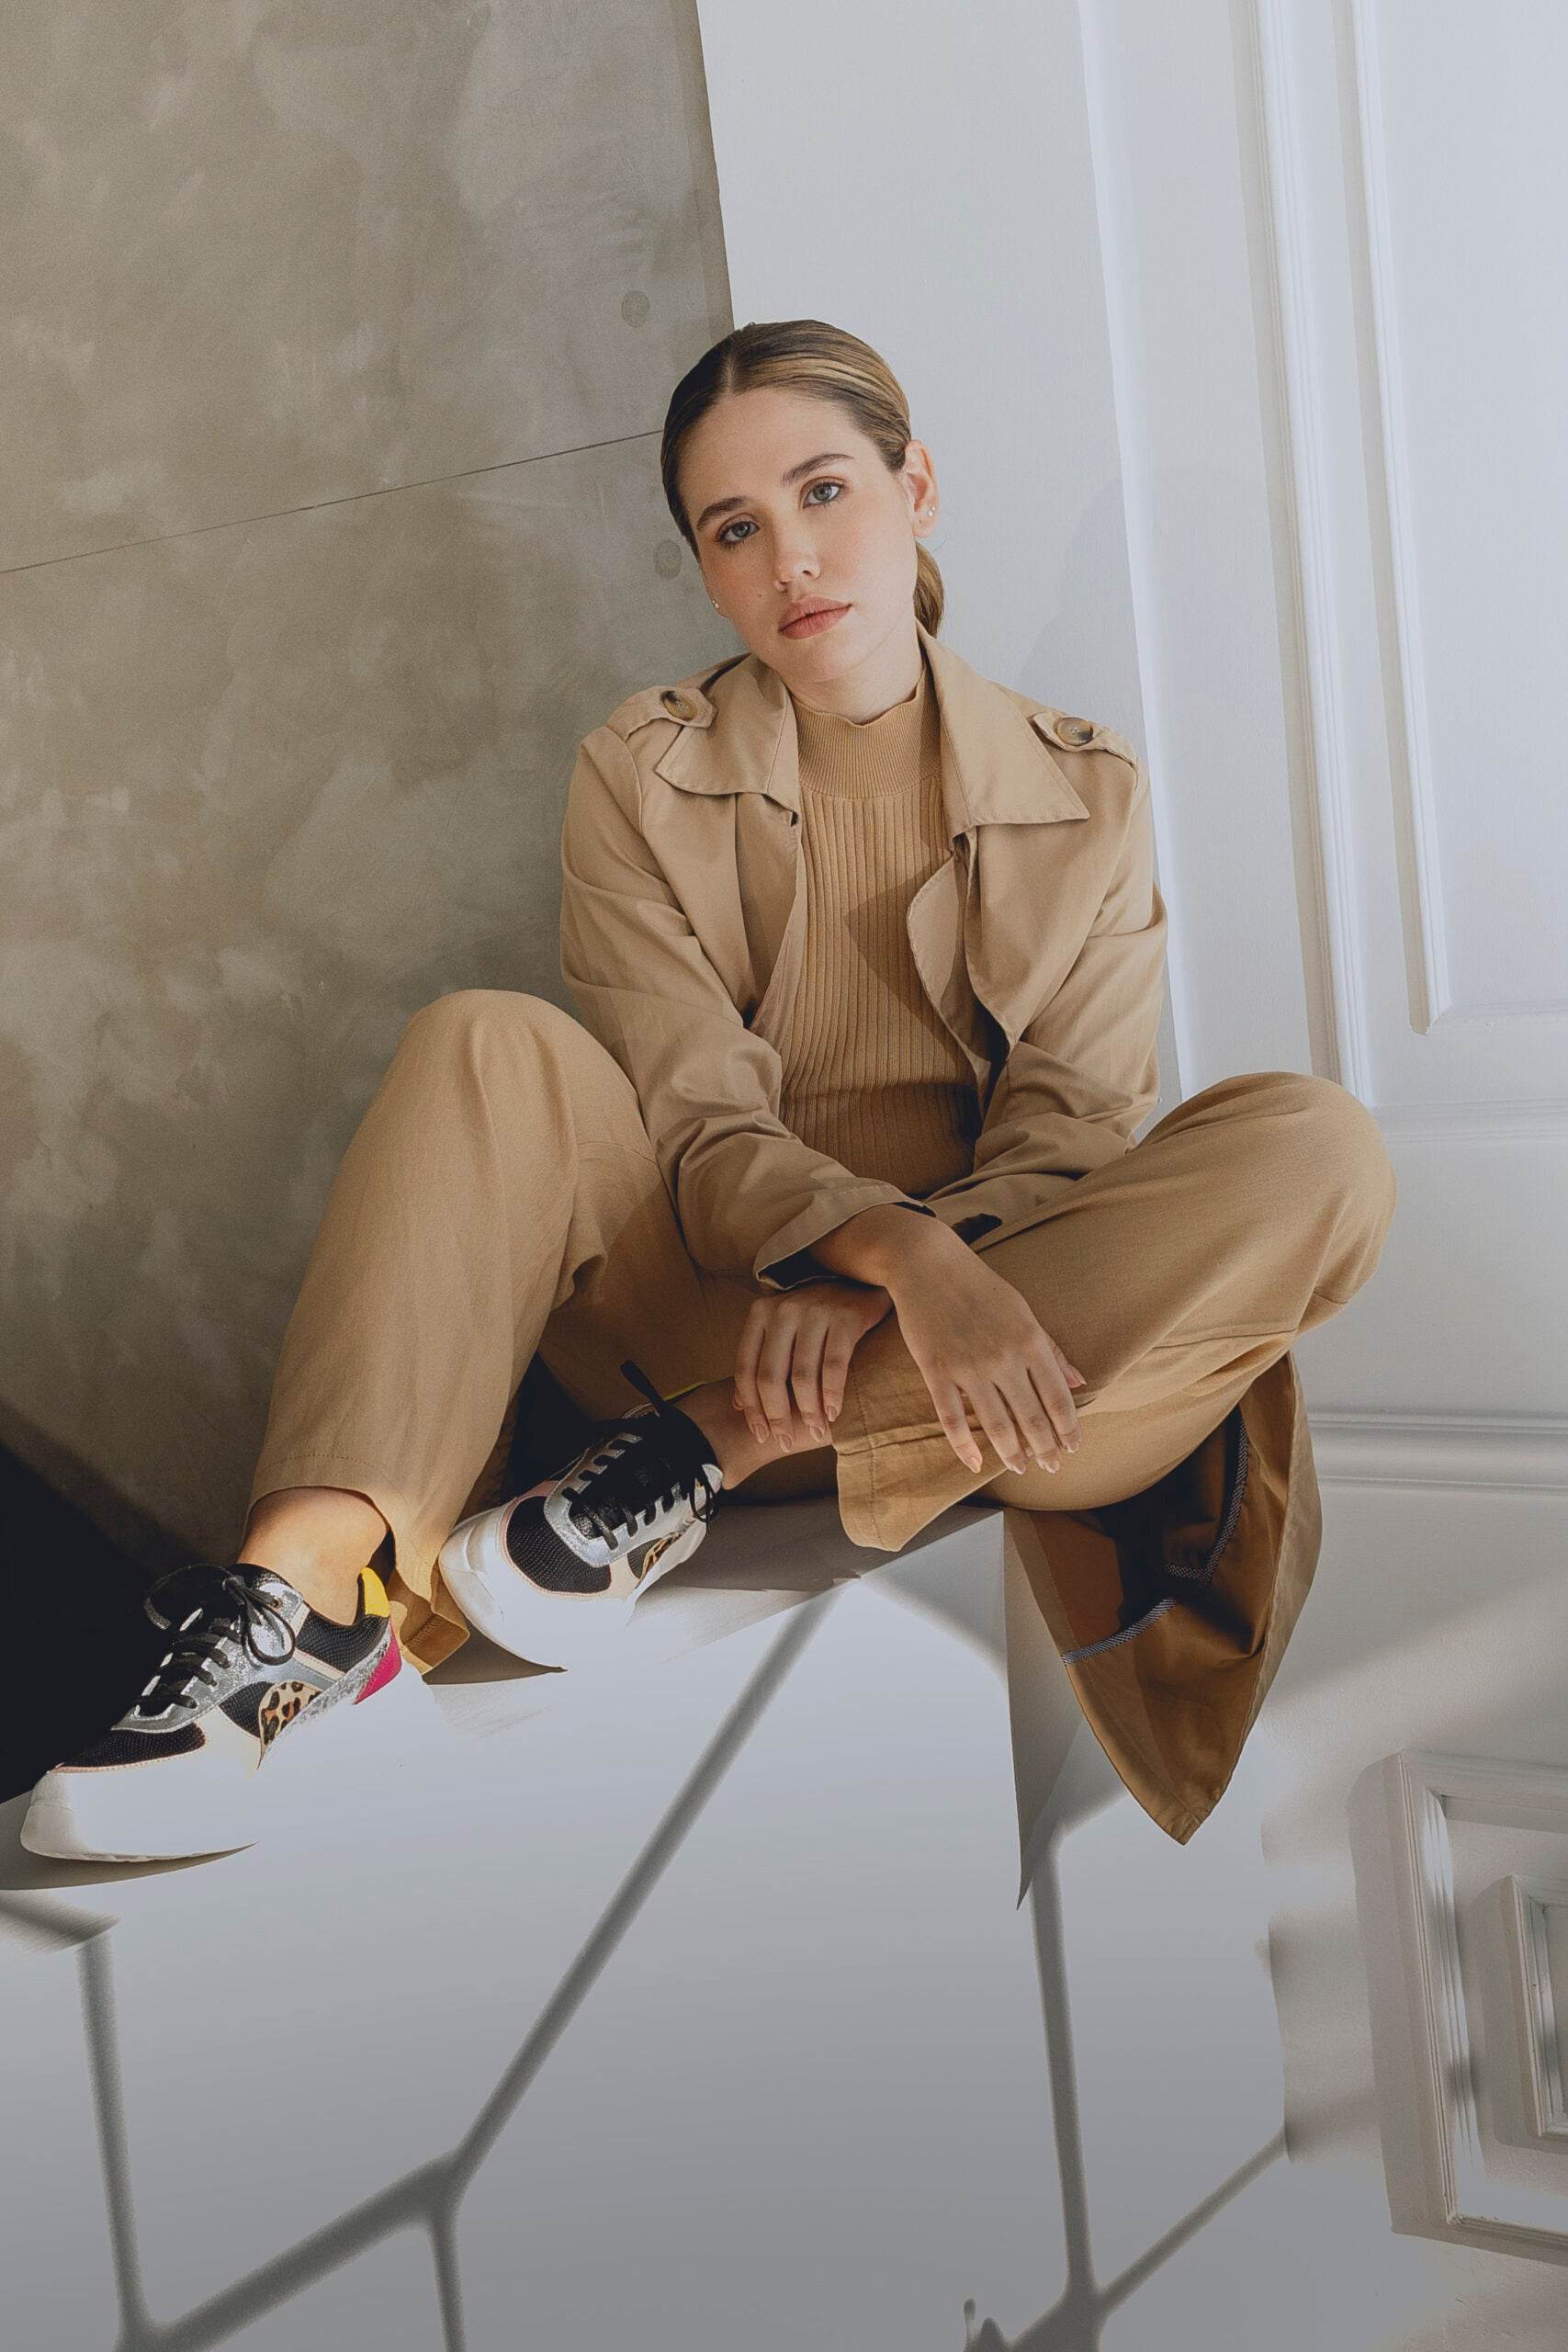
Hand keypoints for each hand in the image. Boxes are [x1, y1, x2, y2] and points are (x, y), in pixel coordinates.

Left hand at [731, 1279, 894, 1446]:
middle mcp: (783, 1310)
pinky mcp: (845, 1316)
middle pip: (771, 1376)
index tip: (761, 1434)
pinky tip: (835, 1414)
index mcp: (760, 1314)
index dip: (752, 1407)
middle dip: (777, 1416)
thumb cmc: (817, 1315)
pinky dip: (832, 1395)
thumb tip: (738, 1403)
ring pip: (802, 1376)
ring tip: (816, 1432)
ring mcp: (815, 1311)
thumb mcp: (781, 1332)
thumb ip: (760, 1361)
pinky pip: (834, 1366)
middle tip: (786, 1441)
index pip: (746, 1369)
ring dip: (808, 1412)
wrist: (861, 1281)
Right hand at [882, 1246, 1085, 1475]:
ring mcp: (968, 1367)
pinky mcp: (936, 1372)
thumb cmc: (980, 1287)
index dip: (1068, 1429)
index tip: (1073, 1448)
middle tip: (1051, 1467)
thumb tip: (1078, 1382)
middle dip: (1045, 1448)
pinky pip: (951, 1418)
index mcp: (1029, 1341)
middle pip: (1031, 1417)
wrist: (928, 1265)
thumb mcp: (1023, 1311)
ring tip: (1019, 1467)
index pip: (1057, 1398)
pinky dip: (963, 1445)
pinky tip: (974, 1462)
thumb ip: (1050, 1349)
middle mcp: (1003, 1358)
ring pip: (996, 1424)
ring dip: (1011, 1453)